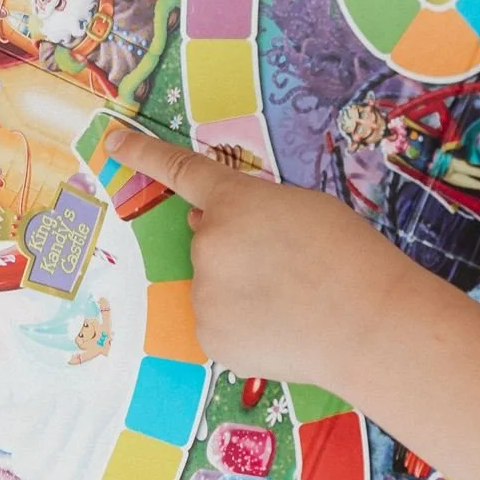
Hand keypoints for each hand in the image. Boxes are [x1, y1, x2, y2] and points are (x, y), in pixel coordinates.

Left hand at [105, 130, 418, 387]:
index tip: (111, 141)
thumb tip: (208, 226)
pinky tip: (282, 328)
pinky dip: (245, 326)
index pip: (179, 170)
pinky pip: (220, 324)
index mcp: (234, 202)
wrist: (368, 324)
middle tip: (289, 266)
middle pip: (208, 240)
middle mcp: (206, 244)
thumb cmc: (350, 256)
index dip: (142, 154)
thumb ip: (254, 209)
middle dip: (236, 248)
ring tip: (293, 302)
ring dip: (242, 290)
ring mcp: (204, 295)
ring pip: (215, 286)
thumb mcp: (305, 207)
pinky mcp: (210, 339)